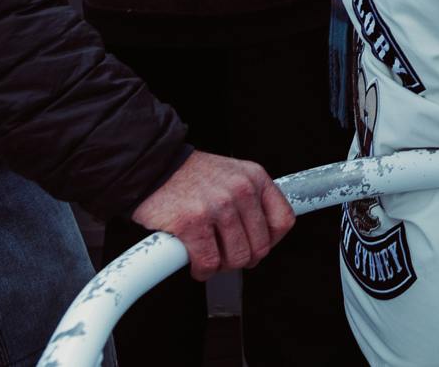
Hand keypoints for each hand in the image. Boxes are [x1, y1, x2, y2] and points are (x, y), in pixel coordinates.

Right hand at [131, 151, 295, 280]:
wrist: (155, 167)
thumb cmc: (192, 176)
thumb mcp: (234, 175)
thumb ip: (252, 200)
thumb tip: (264, 235)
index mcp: (255, 178)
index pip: (283, 220)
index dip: (271, 241)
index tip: (257, 246)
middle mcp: (241, 190)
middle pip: (260, 246)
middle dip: (243, 258)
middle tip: (227, 256)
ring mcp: (217, 206)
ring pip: (236, 258)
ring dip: (222, 266)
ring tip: (211, 258)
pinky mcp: (192, 222)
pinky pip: (209, 262)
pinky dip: (203, 271)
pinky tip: (197, 264)